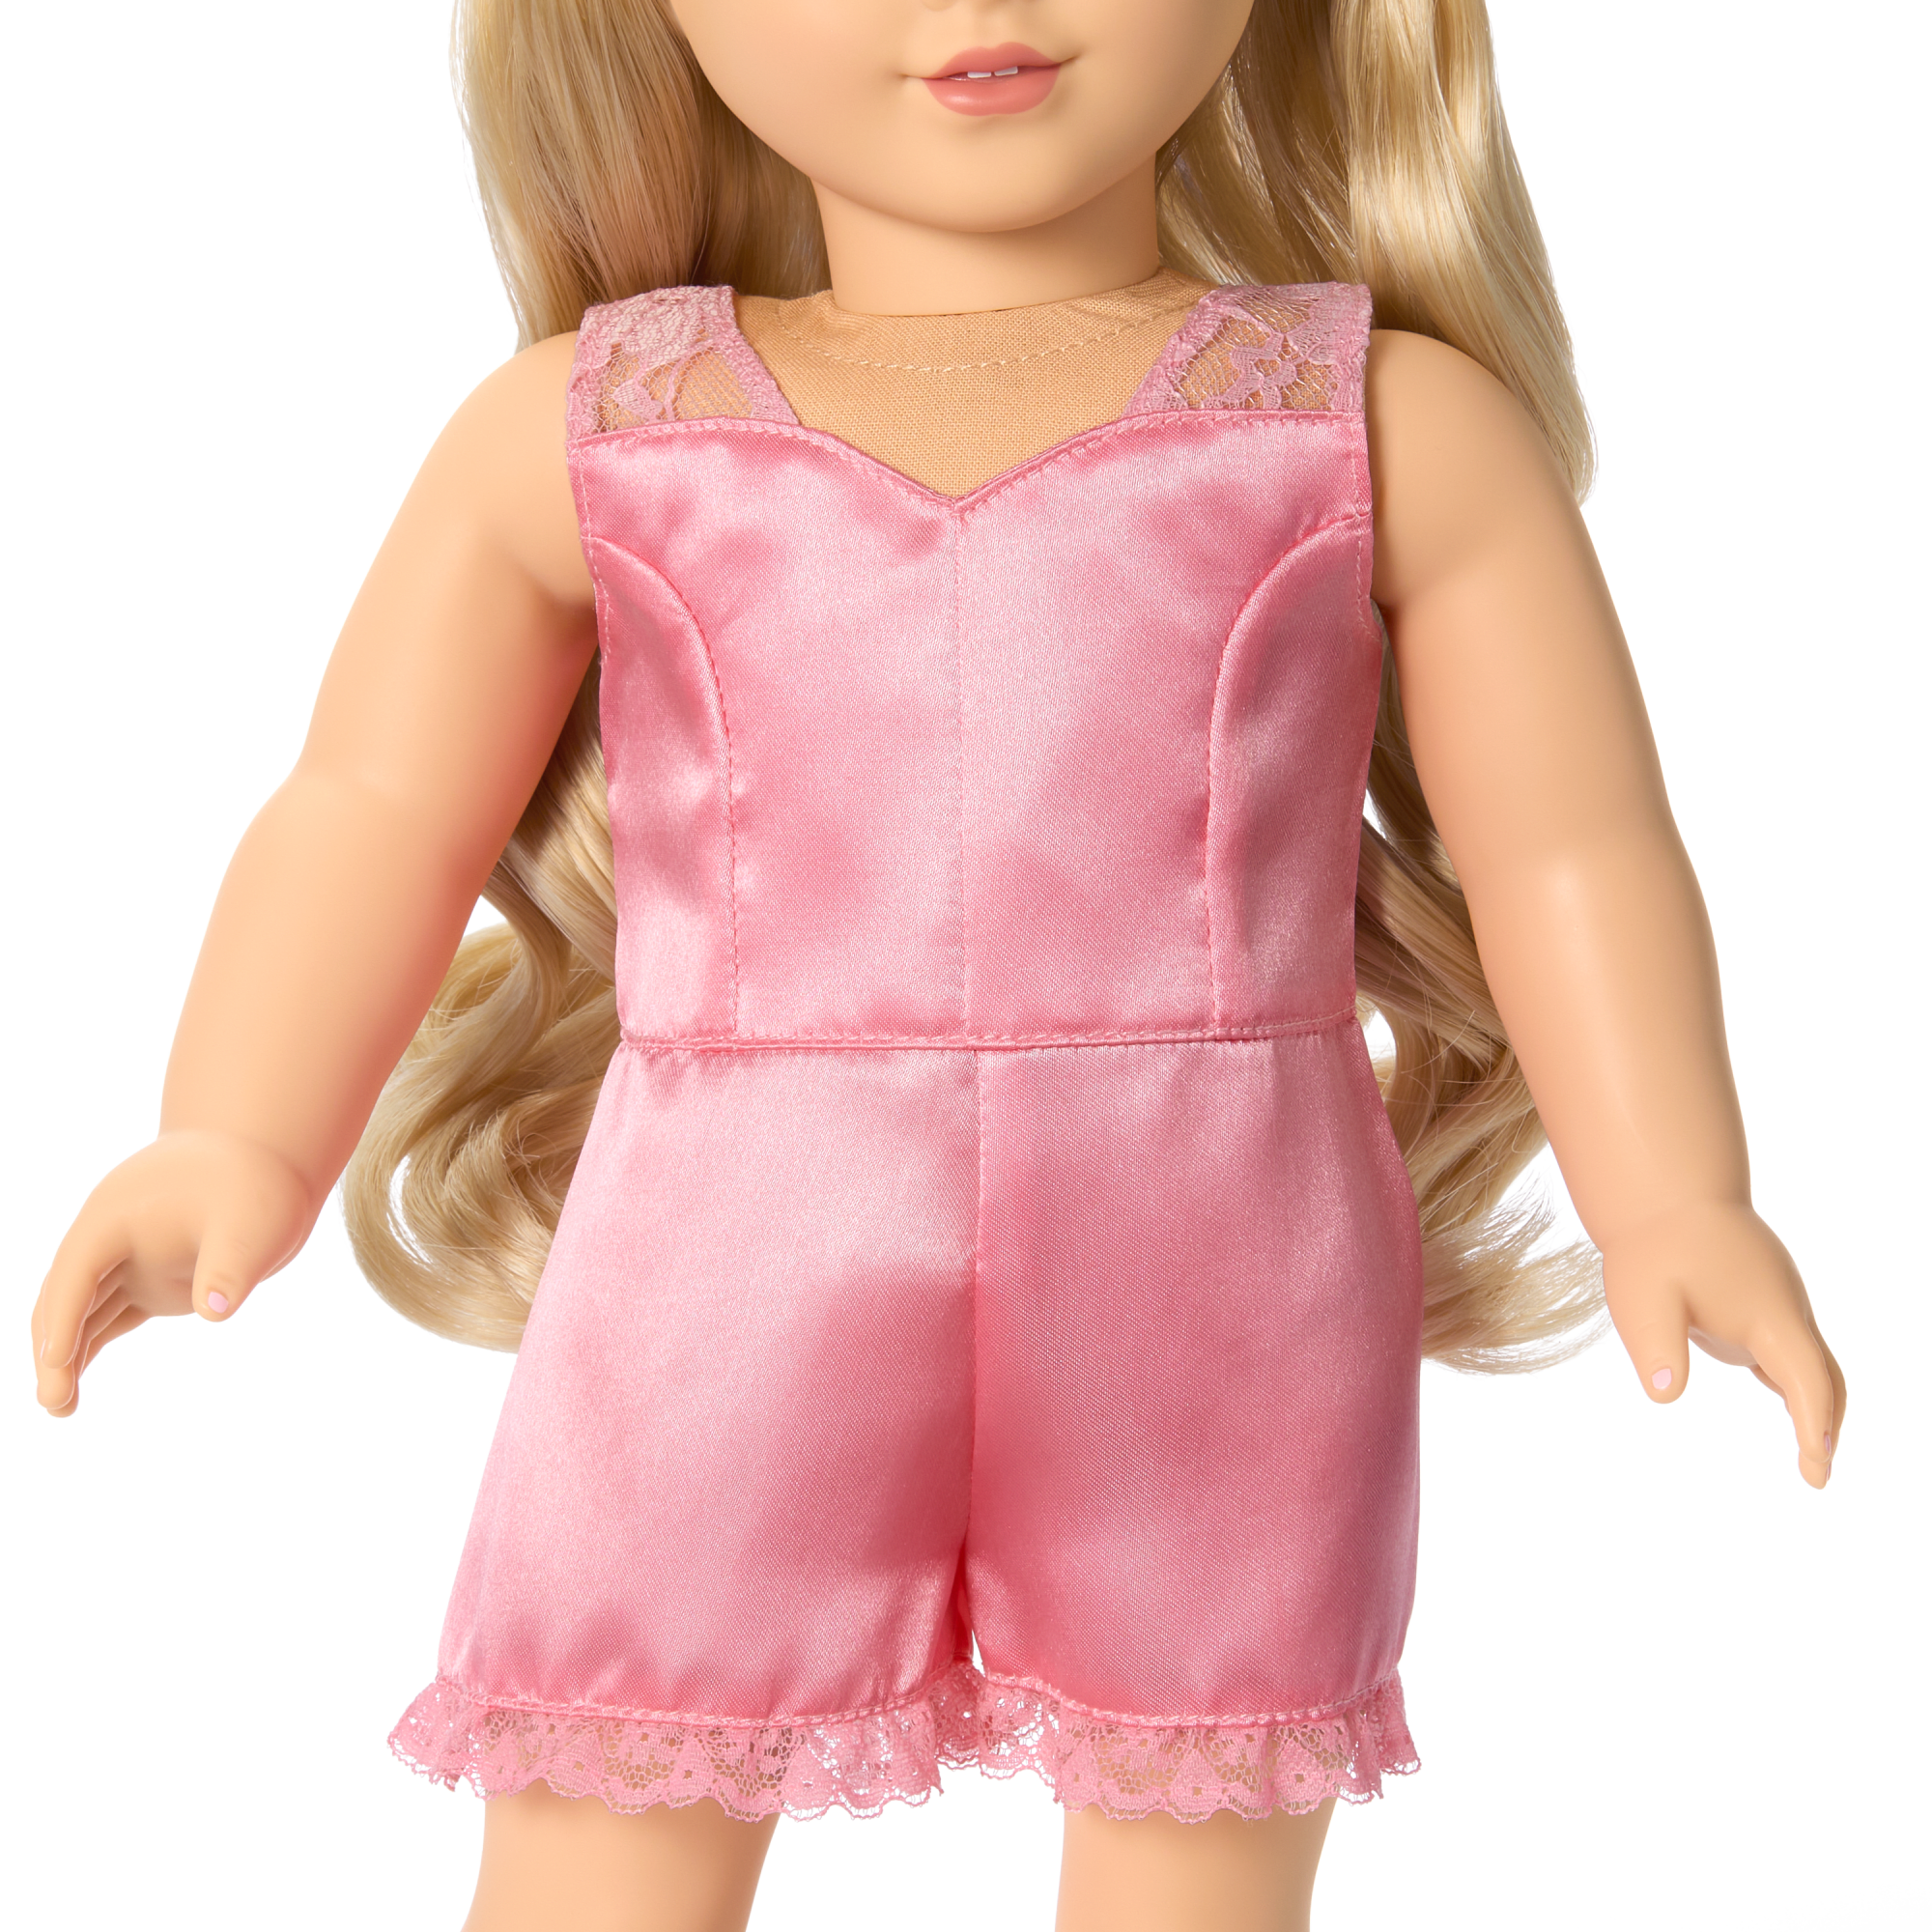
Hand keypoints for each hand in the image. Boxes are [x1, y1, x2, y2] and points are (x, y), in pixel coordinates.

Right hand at [31, 1131, 321, 1417]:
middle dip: (55, 1349)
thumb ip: (230, 1263)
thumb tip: (215, 1310)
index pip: (78, 1270)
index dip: (64, 1315)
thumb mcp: (252, 1221)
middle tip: (56, 1401)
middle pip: (66, 1297)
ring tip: (62, 1408)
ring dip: (66, 1356)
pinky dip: (88, 1346)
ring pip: (80, 1312)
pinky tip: (71, 1385)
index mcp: (116, 1215)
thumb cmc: (257, 1185)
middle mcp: (110, 1239)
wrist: (265, 1158)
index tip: (56, 1359)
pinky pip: (105, 1317)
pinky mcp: (150, 1279)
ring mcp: (127, 1260)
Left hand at [1600, 1199, 1845, 1489]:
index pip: (1808, 1382)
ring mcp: (1777, 1304)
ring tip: (1811, 1453)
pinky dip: (1796, 1381)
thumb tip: (1665, 1394)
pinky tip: (1787, 1399)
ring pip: (1809, 1361)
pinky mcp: (1761, 1299)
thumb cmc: (1653, 1248)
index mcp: (1770, 1318)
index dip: (1815, 1427)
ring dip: (1815, 1402)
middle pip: (1823, 1376)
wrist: (1665, 1192)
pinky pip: (1790, 1347)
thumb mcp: (1643, 1299)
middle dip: (1825, 1423)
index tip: (1816, 1470)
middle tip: (1817, 1472)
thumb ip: (1656, 1345)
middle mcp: (1785, 1313)